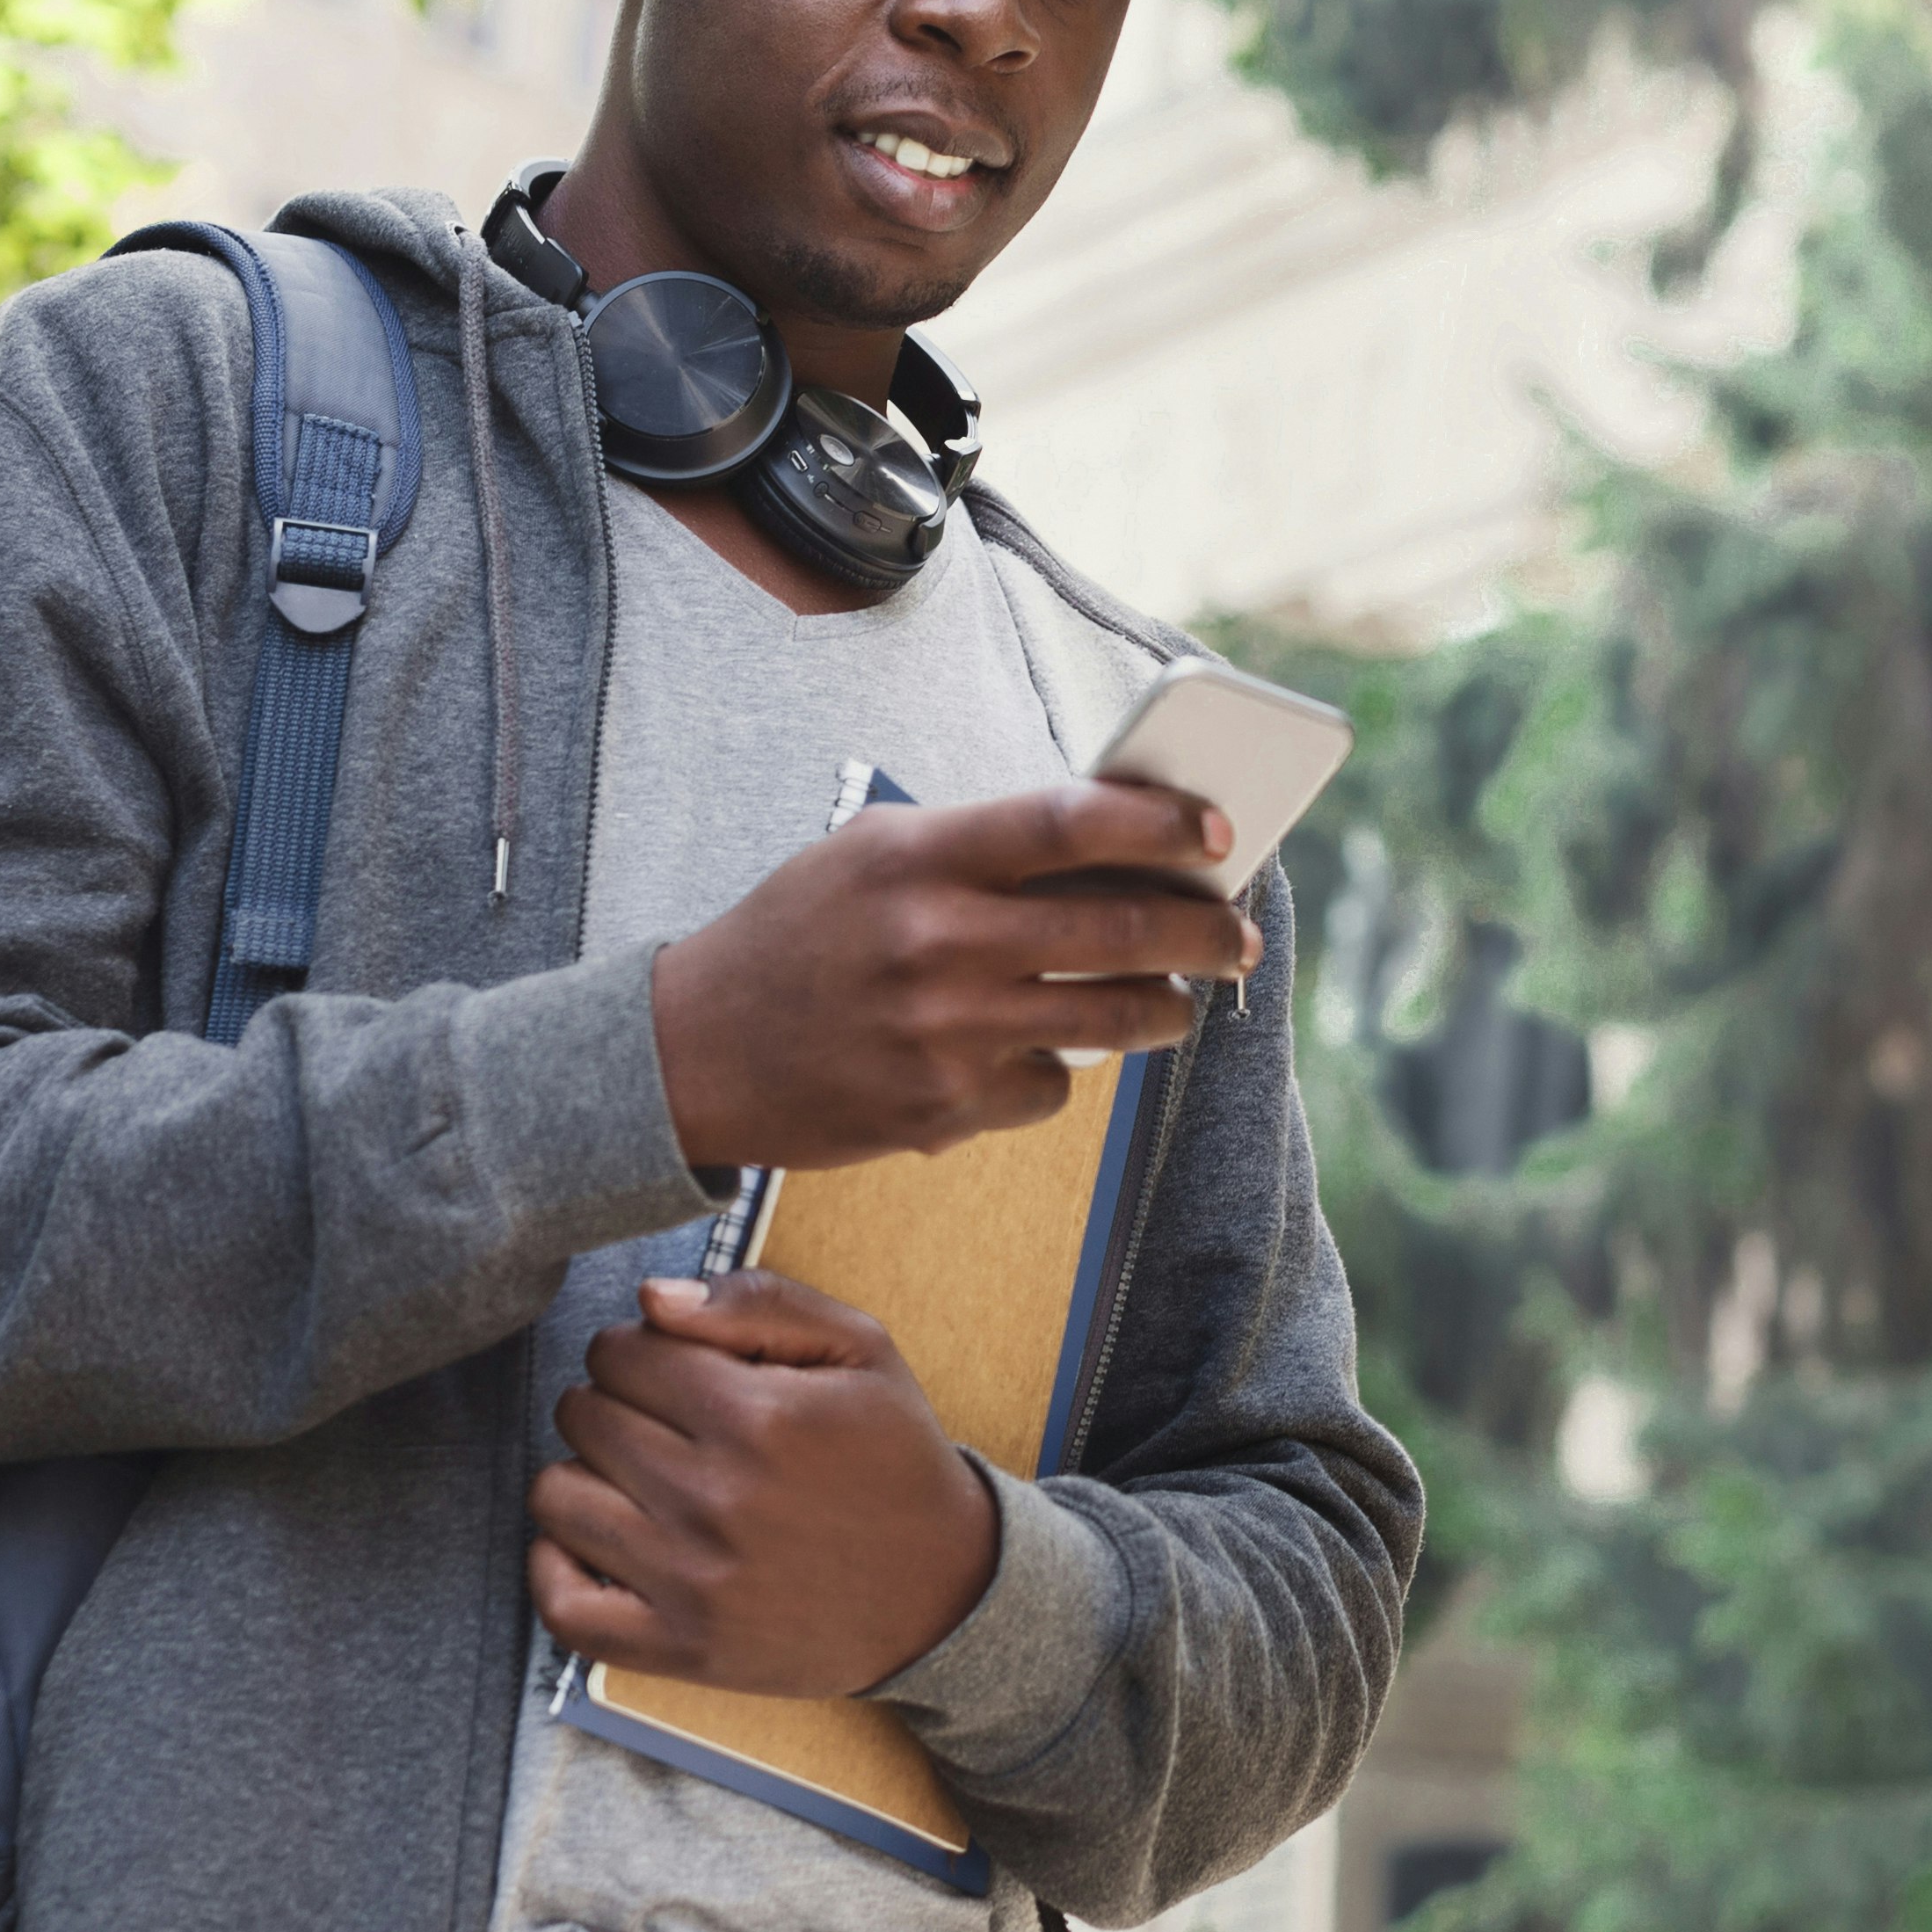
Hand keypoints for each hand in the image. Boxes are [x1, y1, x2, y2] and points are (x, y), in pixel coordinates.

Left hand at [528, 1271, 1002, 1698]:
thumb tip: (650, 1299)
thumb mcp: (861, 1350)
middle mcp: (716, 1498)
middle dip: (610, 1401)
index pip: (621, 1352)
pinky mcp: (681, 1647)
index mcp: (759, 1417)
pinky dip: (555, 1566)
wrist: (943, 1590)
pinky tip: (593, 1542)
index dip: (635, 1347)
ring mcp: (692, 1580)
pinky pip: (563, 1606)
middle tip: (657, 1420)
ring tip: (631, 1477)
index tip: (665, 1367)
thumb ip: (759, 1303)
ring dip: (583, 1474)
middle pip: (583, 1415)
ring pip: (557, 1496)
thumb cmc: (894, 1460)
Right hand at [650, 779, 1263, 1170]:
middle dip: (1205, 935)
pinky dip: (1057, 1069)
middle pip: (1121, 932)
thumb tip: (1121, 842)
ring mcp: (944, 1033)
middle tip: (1237, 938)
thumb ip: (983, 842)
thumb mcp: (873, 854)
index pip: (1070, 823)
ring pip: (1111, 1023)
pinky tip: (1027, 1051)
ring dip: (1164, 1010)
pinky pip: (1052, 1088)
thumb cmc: (799, 934)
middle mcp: (936, 941)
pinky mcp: (944, 1109)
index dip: (1161, 827)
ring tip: (1175, 999)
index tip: (1218, 836)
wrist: (693, 1052)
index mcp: (919, 857)